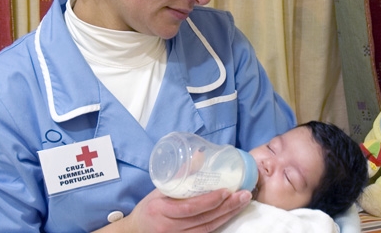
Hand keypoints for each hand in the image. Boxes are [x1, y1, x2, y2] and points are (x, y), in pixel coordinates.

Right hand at [94, 188, 251, 232]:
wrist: (136, 232)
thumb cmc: (148, 209)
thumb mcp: (158, 190)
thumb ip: (178, 176)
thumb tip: (199, 156)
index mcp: (161, 210)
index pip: (189, 208)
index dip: (210, 201)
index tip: (227, 191)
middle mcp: (170, 226)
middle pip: (204, 219)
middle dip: (227, 207)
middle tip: (244, 194)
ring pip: (208, 228)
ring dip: (228, 215)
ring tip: (243, 202)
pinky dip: (220, 223)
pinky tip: (231, 213)